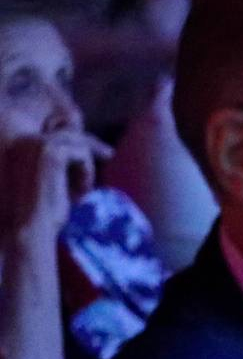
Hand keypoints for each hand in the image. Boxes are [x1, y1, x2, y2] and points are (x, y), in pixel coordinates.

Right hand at [0, 128, 112, 244]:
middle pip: (68, 130)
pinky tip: (80, 192)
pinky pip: (82, 153)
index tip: (100, 149)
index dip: (78, 138)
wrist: (29, 230)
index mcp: (16, 145)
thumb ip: (62, 160)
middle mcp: (21, 139)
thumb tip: (84, 138)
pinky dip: (87, 173)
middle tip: (109, 154)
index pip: (53, 128)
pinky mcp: (49, 152)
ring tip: (81, 191)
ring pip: (77, 142)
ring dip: (86, 166)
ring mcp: (33, 143)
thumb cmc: (42, 212)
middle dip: (90, 146)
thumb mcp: (51, 180)